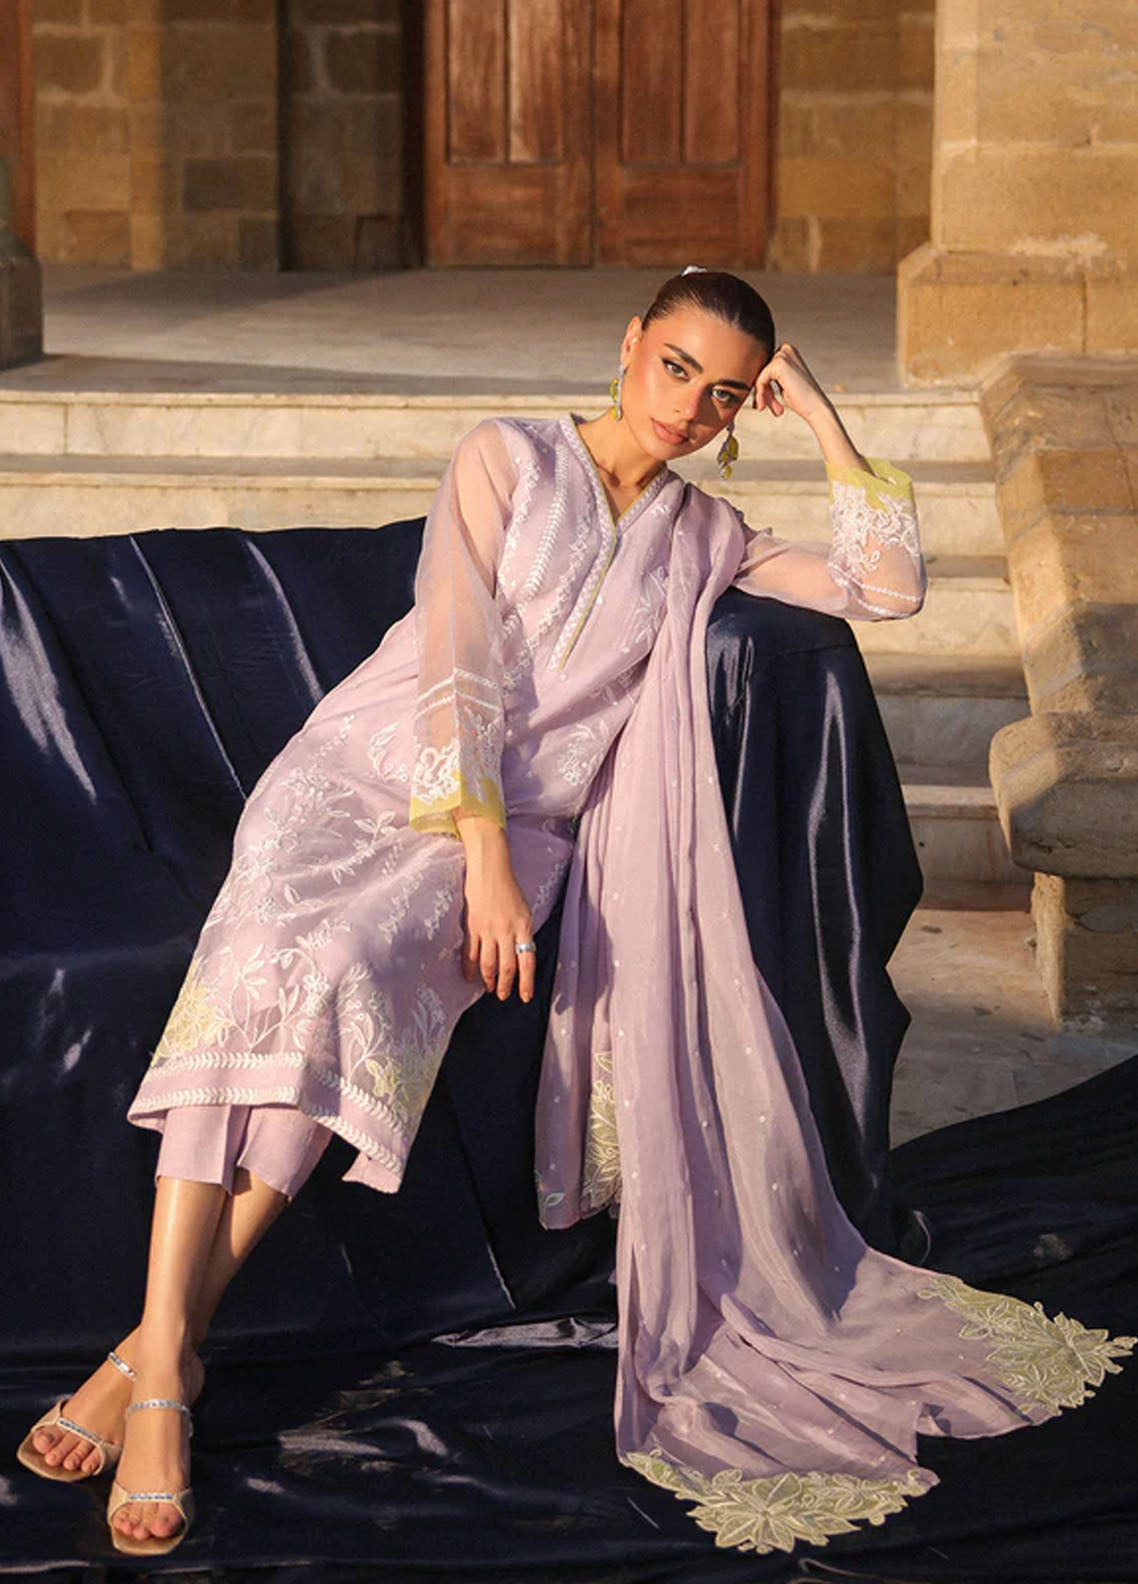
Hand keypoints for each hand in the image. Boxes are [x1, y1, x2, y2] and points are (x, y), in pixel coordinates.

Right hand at [458, 829, 535, 1002]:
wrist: (490, 869)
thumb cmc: (509, 888)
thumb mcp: (524, 910)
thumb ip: (522, 933)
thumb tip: (520, 955)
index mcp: (523, 927)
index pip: (527, 961)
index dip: (526, 982)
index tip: (526, 997)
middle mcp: (506, 931)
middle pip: (507, 966)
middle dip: (505, 985)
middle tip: (503, 997)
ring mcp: (487, 929)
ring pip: (488, 963)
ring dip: (488, 980)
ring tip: (489, 989)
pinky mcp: (472, 926)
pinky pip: (470, 952)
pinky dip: (469, 967)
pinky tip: (469, 977)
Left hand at [753, 343, 830, 427]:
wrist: (816, 408)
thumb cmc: (801, 400)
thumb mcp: (782, 384)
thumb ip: (770, 377)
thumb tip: (749, 378)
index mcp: (788, 352)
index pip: (765, 368)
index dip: (764, 387)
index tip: (766, 404)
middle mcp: (786, 349)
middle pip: (761, 371)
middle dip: (762, 391)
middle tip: (765, 407)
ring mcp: (783, 355)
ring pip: (760, 376)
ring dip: (762, 395)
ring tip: (768, 408)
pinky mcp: (779, 363)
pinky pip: (760, 380)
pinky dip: (761, 394)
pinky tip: (765, 405)